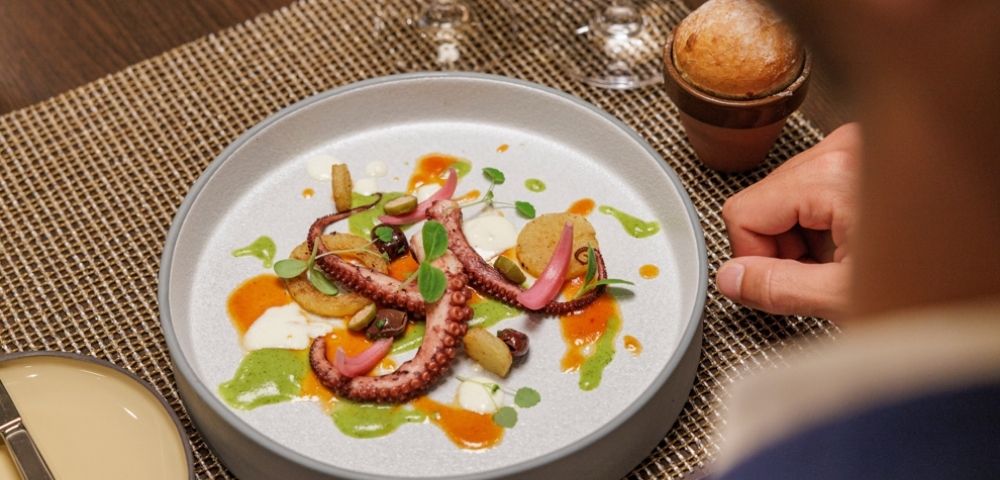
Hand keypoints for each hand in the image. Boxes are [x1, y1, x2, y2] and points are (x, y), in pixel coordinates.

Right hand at [716, 123, 860, 318]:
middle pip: (763, 202)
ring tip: (849, 259)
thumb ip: (778, 288)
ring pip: (786, 197)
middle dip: (784, 247)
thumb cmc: (939, 279)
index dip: (755, 257)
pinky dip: (827, 223)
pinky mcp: (866, 154)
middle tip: (825, 275)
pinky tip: (859, 242)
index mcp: (835, 172)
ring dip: (806, 237)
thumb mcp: (848, 298)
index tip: (788, 279)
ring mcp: (857, 147)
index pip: (743, 212)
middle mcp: (845, 147)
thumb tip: (730, 278)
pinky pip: (815, 189)